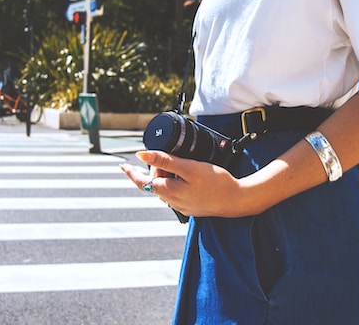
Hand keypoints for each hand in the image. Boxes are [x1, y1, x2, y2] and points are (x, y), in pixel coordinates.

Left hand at [120, 150, 243, 217]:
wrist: (237, 200)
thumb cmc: (216, 183)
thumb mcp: (189, 167)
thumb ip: (165, 161)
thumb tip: (141, 155)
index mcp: (168, 192)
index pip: (142, 182)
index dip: (131, 172)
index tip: (122, 165)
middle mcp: (172, 201)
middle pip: (155, 182)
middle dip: (158, 168)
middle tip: (170, 153)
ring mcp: (182, 205)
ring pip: (167, 187)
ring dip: (167, 174)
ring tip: (180, 162)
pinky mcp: (192, 205)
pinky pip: (177, 192)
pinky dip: (177, 181)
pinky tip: (188, 175)